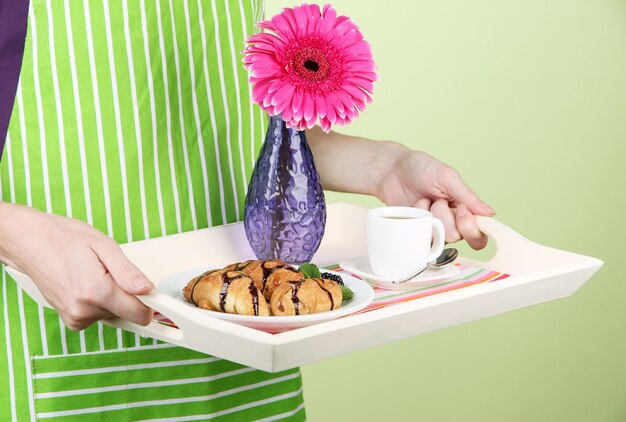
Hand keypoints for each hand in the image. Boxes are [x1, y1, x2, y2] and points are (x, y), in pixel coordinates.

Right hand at [0, 203, 153, 329]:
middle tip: (112, 271)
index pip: (138, 313)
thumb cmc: (65, 239)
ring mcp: (75, 318)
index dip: (150, 302)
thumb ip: (128, 272)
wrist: (30, 243)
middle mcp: (84, 310)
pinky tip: (87, 284)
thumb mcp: (104, 246)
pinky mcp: (71, 320)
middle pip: (127, 312)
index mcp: (95, 292)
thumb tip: (147, 289)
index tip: (155, 295)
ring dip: (112, 297)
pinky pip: (99, 315)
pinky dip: (100, 302)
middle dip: (127, 294)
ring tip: (94, 274)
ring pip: (113, 313)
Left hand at [377, 150, 493, 249]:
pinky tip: (414, 208)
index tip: (460, 209)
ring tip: (424, 200)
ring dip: (430, 216)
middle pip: (458, 237)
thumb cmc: (420, 169)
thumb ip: (468, 196)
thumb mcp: (447, 177)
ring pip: (438, 237)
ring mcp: (432, 229)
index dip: (471, 226)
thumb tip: (490, 213)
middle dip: (445, 216)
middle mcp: (451, 223)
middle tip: (438, 200)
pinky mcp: (415, 233)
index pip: (479, 232)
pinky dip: (417, 221)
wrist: (392, 170)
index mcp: (465, 209)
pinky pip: (421, 238)